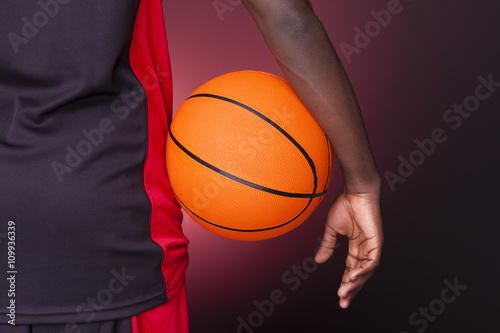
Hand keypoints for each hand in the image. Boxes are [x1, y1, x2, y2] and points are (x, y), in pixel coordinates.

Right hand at [314, 184, 382, 308]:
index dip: (346, 283)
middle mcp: (365, 249)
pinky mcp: (377, 242)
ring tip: (344, 292)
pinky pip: (372, 262)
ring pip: (366, 272)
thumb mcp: (332, 229)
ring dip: (355, 283)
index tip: (339, 297)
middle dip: (352, 289)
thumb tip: (318, 261)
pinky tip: (351, 277)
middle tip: (343, 303)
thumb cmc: (345, 205)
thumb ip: (327, 245)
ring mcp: (373, 246)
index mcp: (356, 246)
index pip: (351, 269)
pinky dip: (362, 271)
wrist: (355, 191)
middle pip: (360, 275)